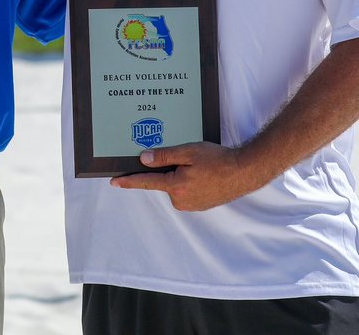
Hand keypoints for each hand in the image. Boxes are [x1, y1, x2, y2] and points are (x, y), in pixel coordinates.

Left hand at [110, 141, 255, 211]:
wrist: (244, 172)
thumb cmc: (218, 160)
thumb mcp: (189, 152)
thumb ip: (164, 157)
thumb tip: (143, 159)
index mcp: (176, 186)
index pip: (146, 182)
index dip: (129, 180)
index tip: (114, 181)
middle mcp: (181, 200)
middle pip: (163, 182)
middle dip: (168, 170)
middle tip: (186, 159)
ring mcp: (191, 205)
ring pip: (175, 186)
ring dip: (180, 175)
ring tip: (200, 165)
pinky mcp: (200, 205)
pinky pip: (186, 192)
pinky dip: (189, 182)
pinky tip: (203, 173)